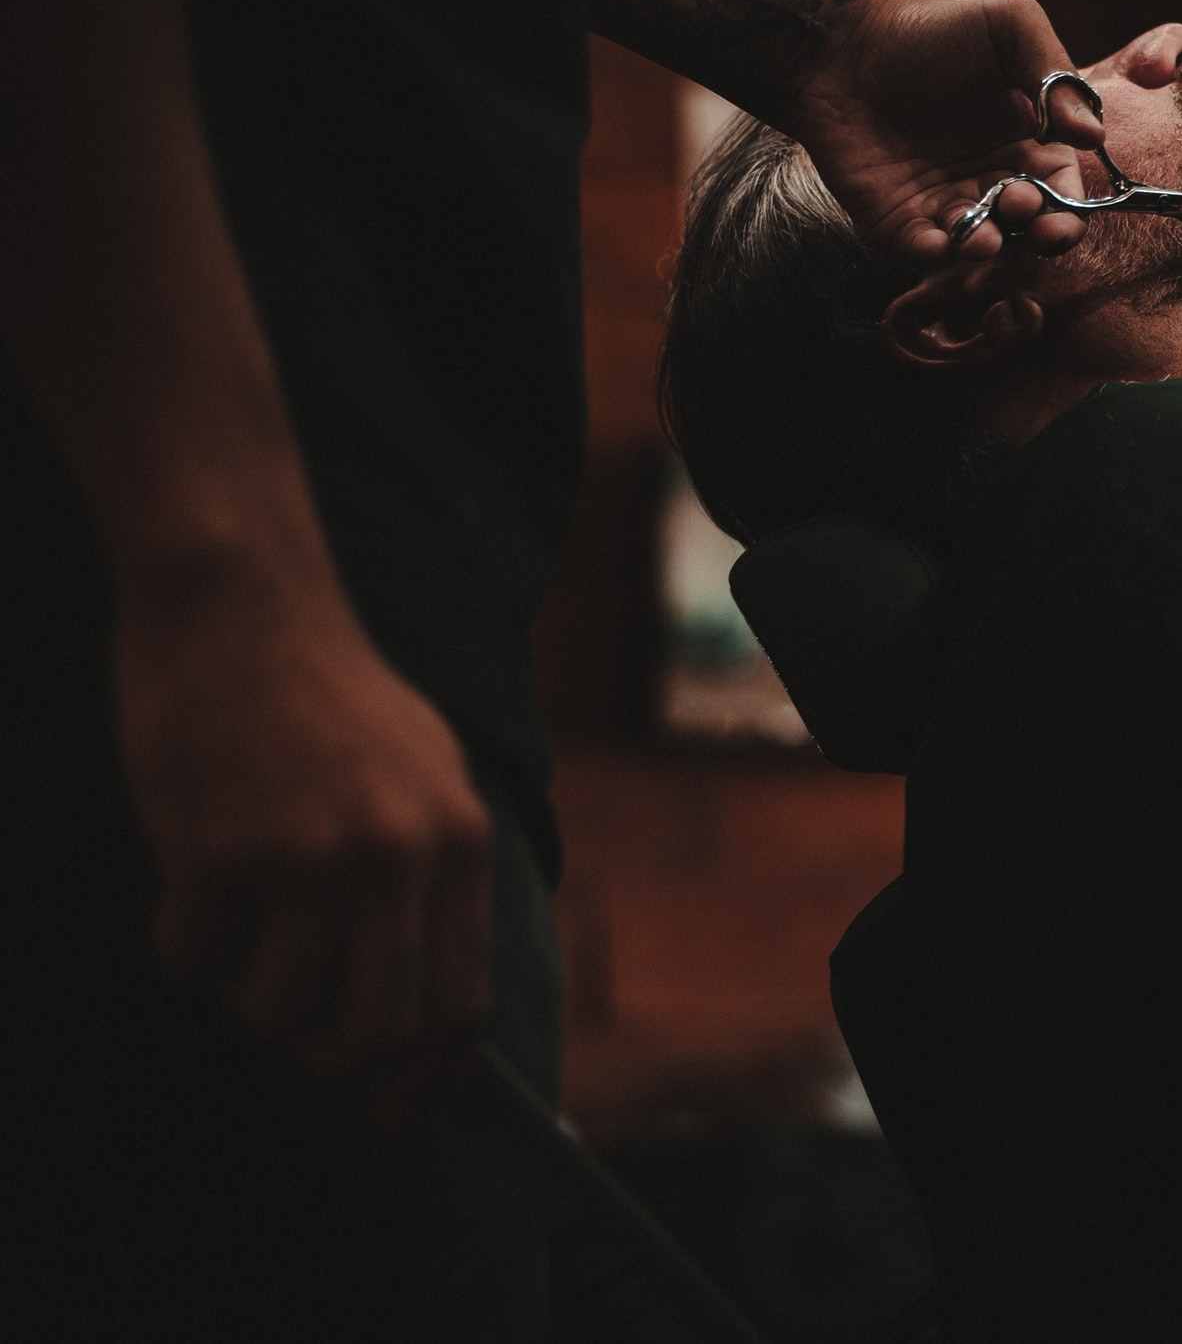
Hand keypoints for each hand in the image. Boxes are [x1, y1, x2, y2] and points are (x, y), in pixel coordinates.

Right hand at [115, 578, 492, 1090]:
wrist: (243, 606)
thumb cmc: (330, 694)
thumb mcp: (429, 773)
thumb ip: (437, 877)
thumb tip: (431, 1006)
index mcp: (457, 841)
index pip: (459, 1002)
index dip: (428, 1077)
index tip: (399, 1113)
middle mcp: (397, 857)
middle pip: (372, 1030)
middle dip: (329, 1059)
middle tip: (296, 1039)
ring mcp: (308, 858)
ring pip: (274, 1009)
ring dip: (247, 997)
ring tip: (243, 932)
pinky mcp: (218, 853)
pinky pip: (192, 962)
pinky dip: (185, 946)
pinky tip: (192, 885)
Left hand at [786, 0, 1105, 266]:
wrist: (843, 44)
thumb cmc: (931, 28)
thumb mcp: (1009, 25)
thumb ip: (1056, 74)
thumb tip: (1092, 137)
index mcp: (1028, 145)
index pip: (1062, 192)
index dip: (1068, 210)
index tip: (1062, 214)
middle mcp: (992, 181)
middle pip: (1027, 227)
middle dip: (1032, 231)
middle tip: (1017, 208)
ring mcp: (945, 204)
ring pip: (979, 244)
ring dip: (986, 247)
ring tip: (981, 237)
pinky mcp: (898, 221)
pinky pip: (923, 250)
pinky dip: (934, 253)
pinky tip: (937, 242)